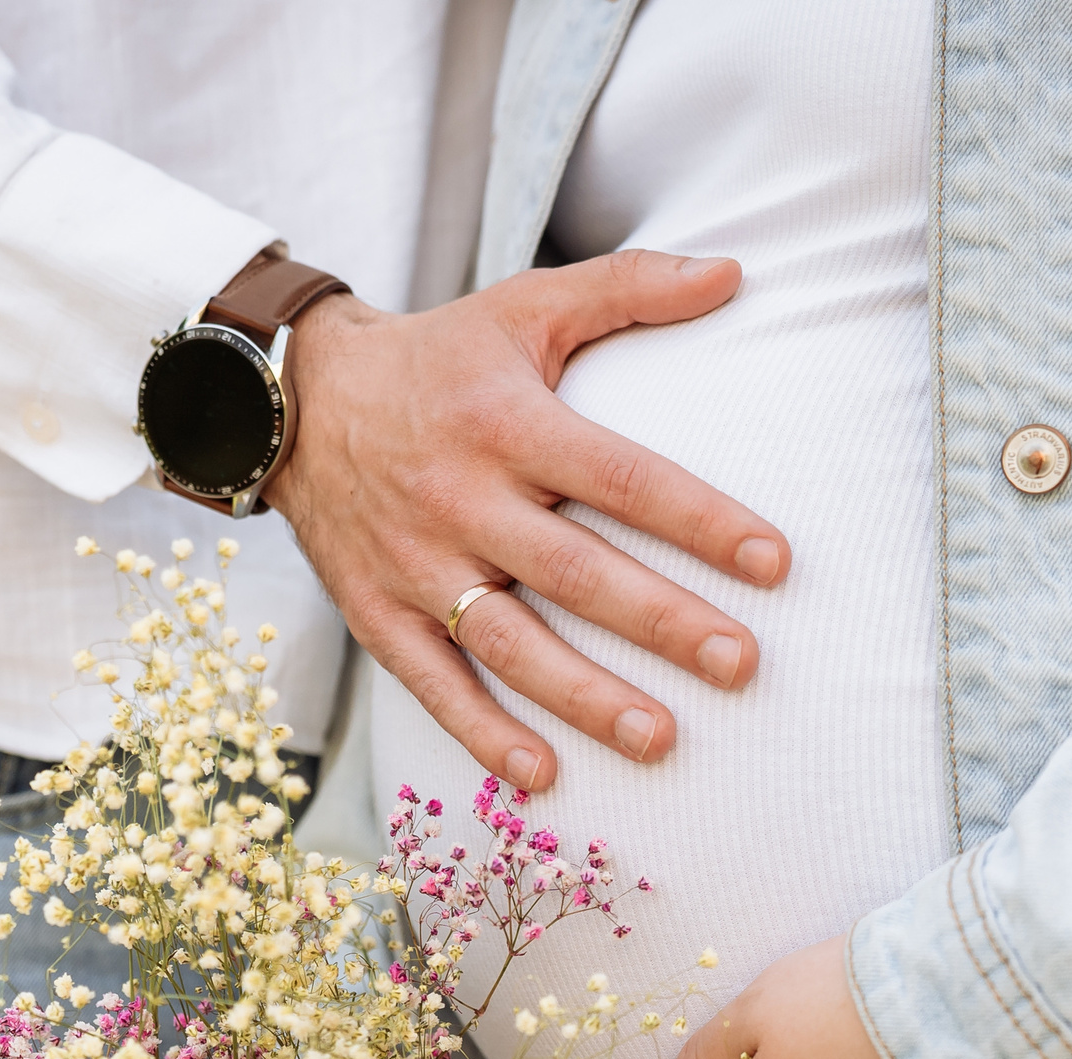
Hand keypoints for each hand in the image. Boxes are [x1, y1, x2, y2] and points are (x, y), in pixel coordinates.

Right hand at [265, 251, 791, 791]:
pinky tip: (543, 773)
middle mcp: (462, 499)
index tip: (775, 561)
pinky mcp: (378, 612)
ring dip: (586, 696)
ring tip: (661, 738)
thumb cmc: (438, 358)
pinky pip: (433, 683)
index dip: (699, 519)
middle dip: (662, 623)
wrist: (295, 399)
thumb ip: (629, 288)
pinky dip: (482, 732)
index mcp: (507, 423)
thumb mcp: (524, 305)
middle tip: (741, 665)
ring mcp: (418, 565)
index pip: (620, 477)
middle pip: (577, 571)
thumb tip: (733, 272)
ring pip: (511, 642)